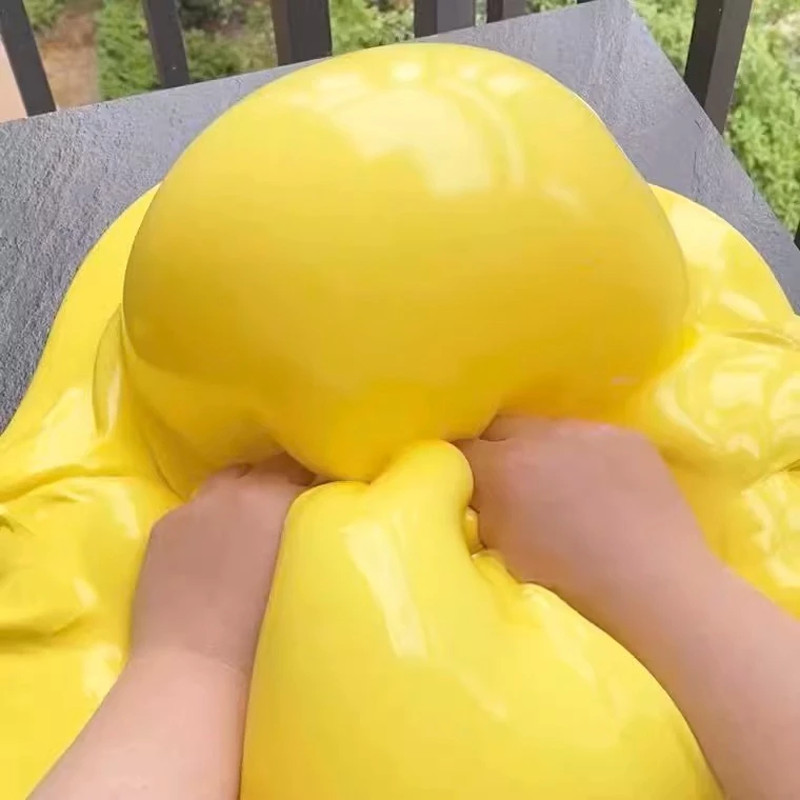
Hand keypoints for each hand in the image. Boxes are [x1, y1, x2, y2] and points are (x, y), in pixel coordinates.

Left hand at [131, 455, 311, 674]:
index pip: (309, 470)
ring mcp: (196, 507)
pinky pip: (195, 509)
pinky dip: (209, 519)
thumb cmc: (269, 632)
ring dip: (244, 494)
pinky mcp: (165, 526)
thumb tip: (317, 514)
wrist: (197, 669)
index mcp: (280, 498)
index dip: (319, 484)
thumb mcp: (309, 569)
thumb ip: (313, 529)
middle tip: (293, 510)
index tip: (326, 498)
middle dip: (284, 482)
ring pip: (230, 481)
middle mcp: (237, 491)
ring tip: (251, 523)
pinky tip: (212, 550)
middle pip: (270, 467)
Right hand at [459, 416, 711, 621]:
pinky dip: (586, 456)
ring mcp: (590, 430)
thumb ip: (483, 510)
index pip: (462, 447)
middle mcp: (544, 435)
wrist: (656, 587)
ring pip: (549, 429)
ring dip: (544, 450)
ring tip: (560, 484)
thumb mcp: (503, 550)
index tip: (466, 482)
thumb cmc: (570, 582)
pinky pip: (592, 437)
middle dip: (498, 450)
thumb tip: (478, 495)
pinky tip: (600, 486)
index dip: (460, 466)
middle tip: (509, 482)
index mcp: (505, 467)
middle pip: (502, 427)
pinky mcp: (628, 436)